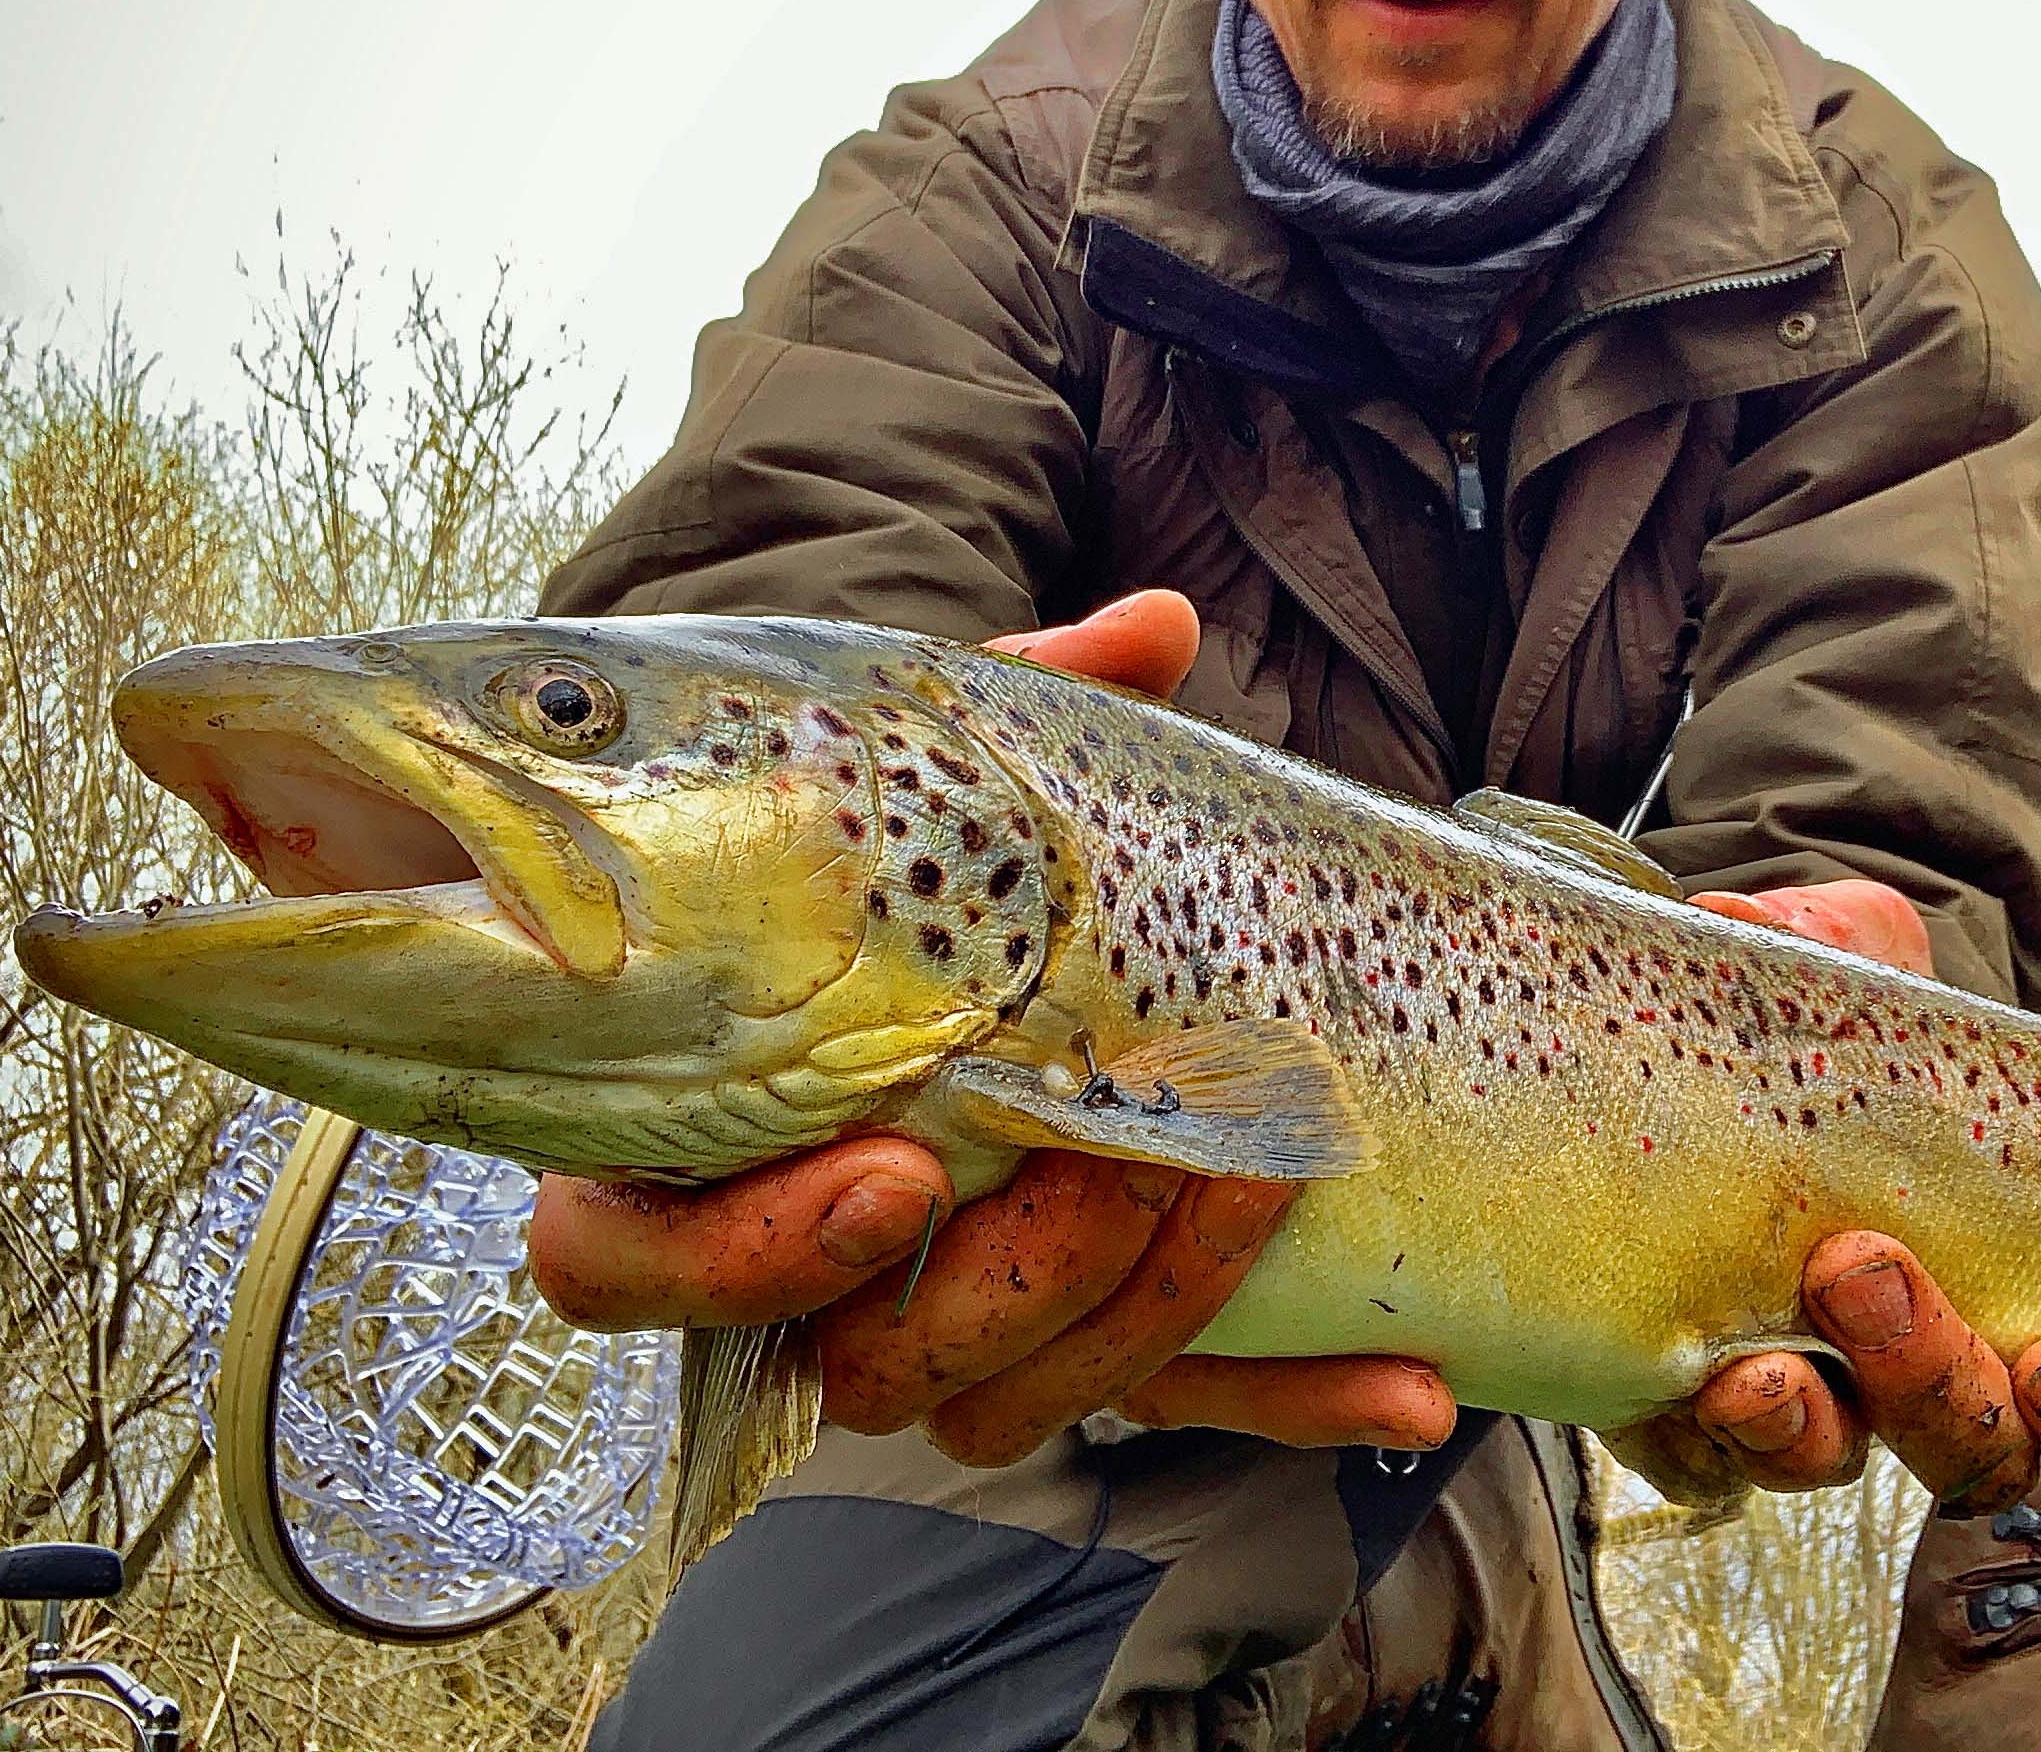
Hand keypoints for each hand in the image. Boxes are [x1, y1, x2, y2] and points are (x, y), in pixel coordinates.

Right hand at [526, 589, 1459, 1467]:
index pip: (630, 1262)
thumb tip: (1155, 629)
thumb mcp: (945, 776)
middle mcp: (793, 1264)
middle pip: (856, 1362)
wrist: (963, 935)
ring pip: (998, 1406)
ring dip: (1135, 1318)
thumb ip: (1026, 701)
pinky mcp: (1067, 1351)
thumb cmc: (904, 854)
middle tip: (1120, 1156)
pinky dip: (1291, 1399)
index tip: (901, 1167)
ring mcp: (932, 1321)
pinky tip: (1410, 1389)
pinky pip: (1162, 1410)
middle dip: (1005, 1280)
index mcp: (688, 1135)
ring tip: (1242, 1186)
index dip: (749, 1252)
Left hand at [1679, 879, 2040, 1508]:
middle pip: (1984, 1458)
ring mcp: (1826, 1396)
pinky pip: (1707, 1471)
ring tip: (1761, 1364)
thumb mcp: (1860, 966)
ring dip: (1807, 1428)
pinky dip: (1697, 1442)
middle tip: (1862, 1274)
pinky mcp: (1703, 1407)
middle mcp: (1944, 1372)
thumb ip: (1849, 939)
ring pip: (1840, 1465)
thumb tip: (1756, 923)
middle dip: (1935, 1384)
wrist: (1716, 1048)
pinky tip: (1683, 1384)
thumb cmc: (1836, 1027)